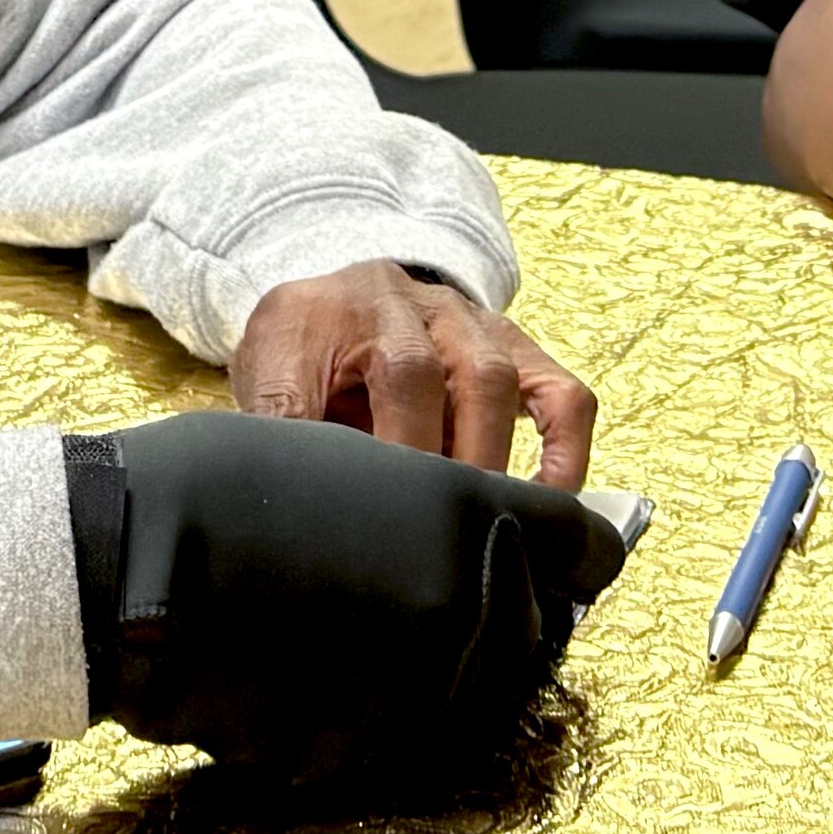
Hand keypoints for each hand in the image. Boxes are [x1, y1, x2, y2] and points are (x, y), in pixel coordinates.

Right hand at [75, 414, 635, 789]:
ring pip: (466, 696)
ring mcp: (414, 689)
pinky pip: (391, 739)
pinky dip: (370, 715)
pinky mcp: (356, 753)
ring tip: (372, 637)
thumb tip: (492, 552)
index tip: (568, 564)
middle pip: (531, 634)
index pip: (583, 551)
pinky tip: (319, 675)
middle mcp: (464, 605)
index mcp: (472, 517)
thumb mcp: (356, 463)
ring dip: (439, 673)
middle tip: (452, 601)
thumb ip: (443, 508)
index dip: (576, 555)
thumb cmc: (226, 486)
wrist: (123, 560)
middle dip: (508, 617)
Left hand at [229, 260, 596, 488]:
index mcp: (350, 308)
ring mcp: (472, 324)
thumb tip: (286, 496)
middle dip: (451, 460)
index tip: (388, 507)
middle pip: (458, 374)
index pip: (398, 371)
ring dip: (495, 458)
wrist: (327, 304)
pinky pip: (561, 393)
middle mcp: (417, 306)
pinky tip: (551, 498)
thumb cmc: (298, 356)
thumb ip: (279, 426)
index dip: (401, 445)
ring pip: (503, 379)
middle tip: (435, 529)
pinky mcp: (513, 351)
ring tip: (480, 522)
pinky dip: (566, 446)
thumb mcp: (266, 378)